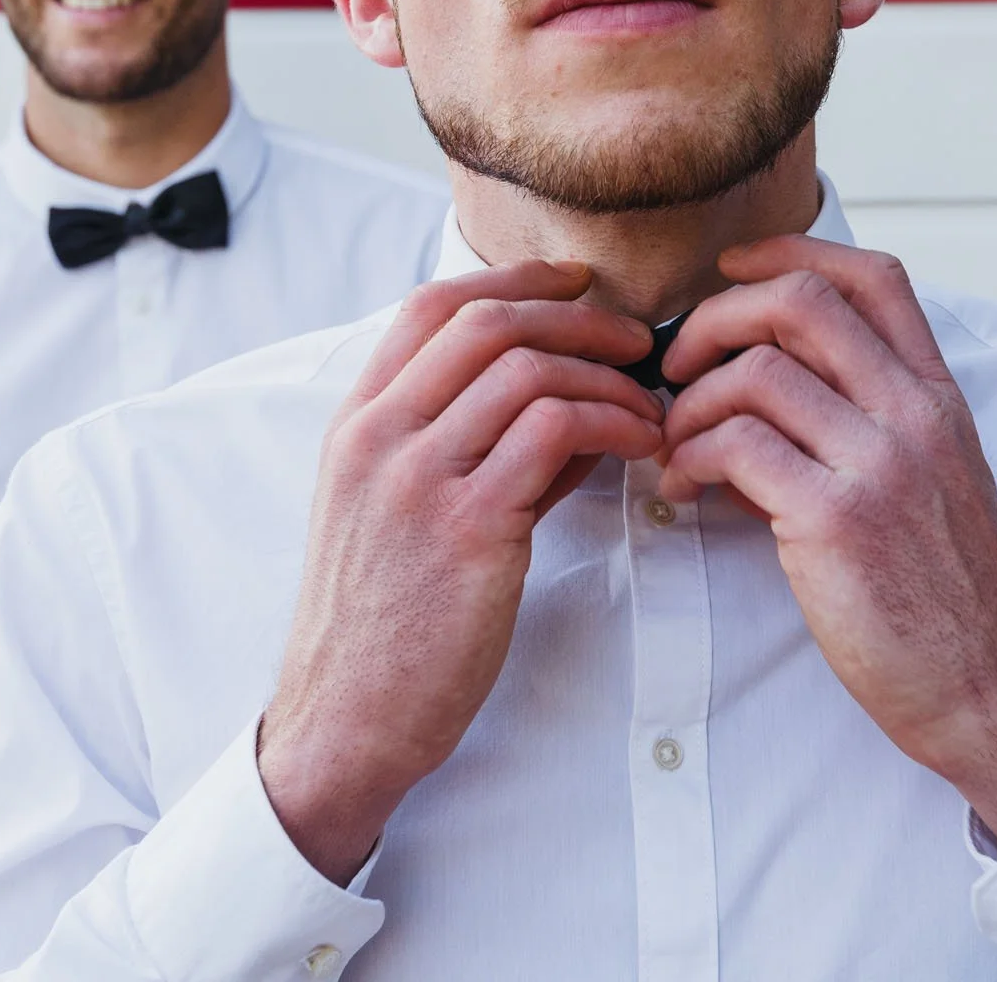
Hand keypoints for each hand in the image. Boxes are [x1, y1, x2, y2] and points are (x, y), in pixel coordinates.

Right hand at [260, 261, 660, 882]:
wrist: (347, 718)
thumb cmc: (386, 624)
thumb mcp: (401, 516)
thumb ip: (475, 452)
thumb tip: (572, 412)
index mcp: (357, 423)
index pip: (432, 305)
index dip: (514, 278)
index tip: (577, 282)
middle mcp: (379, 435)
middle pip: (487, 323)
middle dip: (576, 317)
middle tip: (636, 340)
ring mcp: (418, 478)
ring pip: (526, 369)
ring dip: (605, 375)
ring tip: (649, 404)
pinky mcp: (467, 527)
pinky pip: (555, 432)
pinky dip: (612, 422)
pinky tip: (641, 443)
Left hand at [658, 237, 996, 845]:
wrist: (989, 691)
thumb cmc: (945, 597)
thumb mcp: (929, 485)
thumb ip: (860, 423)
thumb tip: (752, 387)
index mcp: (940, 399)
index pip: (874, 276)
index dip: (791, 253)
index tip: (732, 273)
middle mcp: (916, 416)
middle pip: (802, 302)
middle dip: (715, 317)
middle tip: (677, 364)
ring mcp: (880, 464)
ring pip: (756, 371)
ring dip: (691, 401)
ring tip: (676, 446)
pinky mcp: (836, 520)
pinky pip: (735, 444)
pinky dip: (690, 456)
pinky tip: (686, 487)